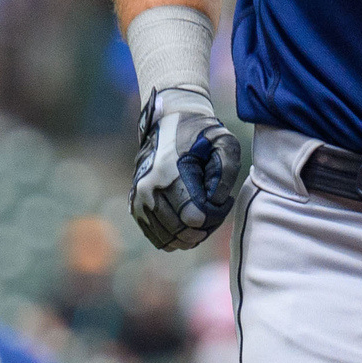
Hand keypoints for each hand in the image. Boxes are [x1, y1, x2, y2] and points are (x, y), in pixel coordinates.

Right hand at [131, 84, 242, 250]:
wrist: (167, 122)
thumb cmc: (200, 134)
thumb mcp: (222, 142)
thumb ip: (226, 171)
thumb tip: (215, 202)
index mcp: (168, 172)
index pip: (193, 217)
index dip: (214, 216)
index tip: (223, 200)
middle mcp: (148, 189)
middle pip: (181, 232)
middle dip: (205, 228)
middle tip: (215, 209)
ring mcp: (138, 200)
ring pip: (169, 239)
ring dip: (192, 235)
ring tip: (204, 214)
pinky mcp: (136, 208)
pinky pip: (158, 238)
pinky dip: (178, 237)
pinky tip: (189, 221)